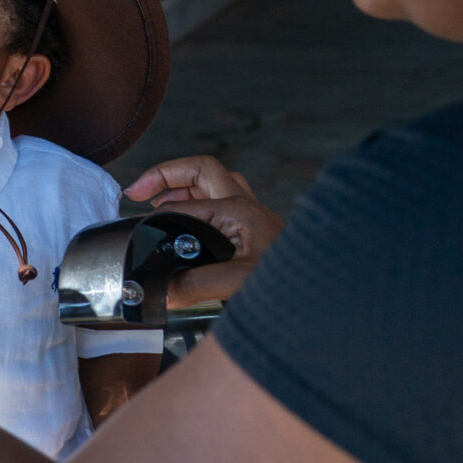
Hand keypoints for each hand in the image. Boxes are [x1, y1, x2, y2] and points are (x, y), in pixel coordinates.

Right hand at [123, 154, 283, 309]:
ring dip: (182, 185)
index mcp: (237, 210)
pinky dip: (197, 200)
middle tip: (137, 192)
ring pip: (212, 181)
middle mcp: (244, 205)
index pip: (183, 206)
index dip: (155, 219)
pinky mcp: (254, 229)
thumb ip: (196, 285)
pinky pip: (220, 199)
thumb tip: (161, 292)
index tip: (135, 234)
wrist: (327, 292)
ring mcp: (251, 215)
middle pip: (199, 170)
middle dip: (165, 175)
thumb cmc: (293, 284)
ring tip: (157, 200)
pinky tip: (188, 222)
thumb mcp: (239, 284)